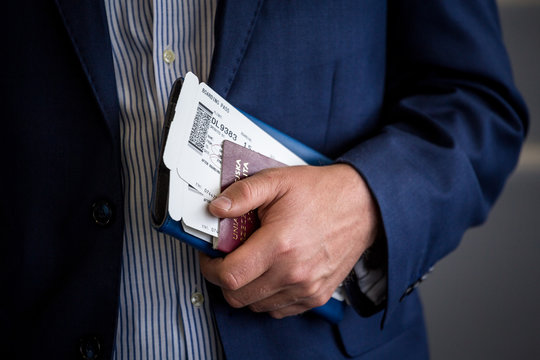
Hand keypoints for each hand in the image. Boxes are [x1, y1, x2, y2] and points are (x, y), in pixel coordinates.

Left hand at [200, 164, 378, 318]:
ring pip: (256, 305)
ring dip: (246, 288)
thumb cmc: (322, 192)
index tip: (210, 258)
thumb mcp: (278, 181)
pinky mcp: (316, 295)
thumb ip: (243, 193)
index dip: (210, 269)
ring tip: (251, 263)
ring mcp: (306, 288)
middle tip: (227, 260)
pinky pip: (278, 309)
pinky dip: (267, 297)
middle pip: (239, 296)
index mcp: (280, 245)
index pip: (230, 276)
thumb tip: (216, 208)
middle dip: (224, 280)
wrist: (362, 205)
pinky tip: (271, 274)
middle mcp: (293, 272)